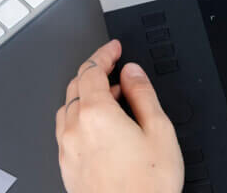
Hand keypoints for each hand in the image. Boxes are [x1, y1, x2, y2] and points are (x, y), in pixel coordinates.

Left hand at [55, 40, 183, 192]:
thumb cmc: (148, 183)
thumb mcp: (159, 129)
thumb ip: (143, 93)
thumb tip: (132, 72)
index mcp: (97, 113)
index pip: (91, 70)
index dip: (104, 53)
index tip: (114, 47)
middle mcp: (75, 129)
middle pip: (75, 86)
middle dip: (94, 71)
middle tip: (114, 65)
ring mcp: (67, 149)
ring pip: (68, 107)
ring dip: (86, 93)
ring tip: (111, 95)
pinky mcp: (67, 166)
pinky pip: (66, 129)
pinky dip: (80, 115)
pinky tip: (100, 124)